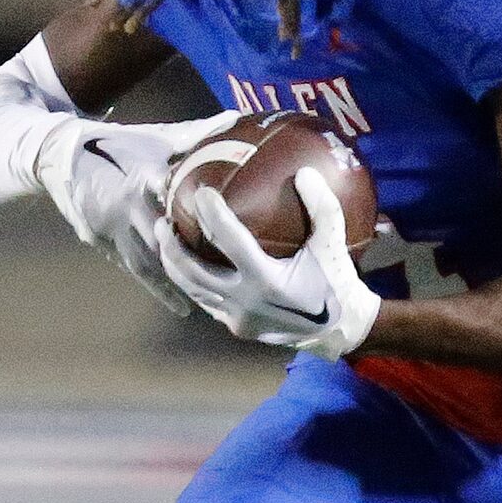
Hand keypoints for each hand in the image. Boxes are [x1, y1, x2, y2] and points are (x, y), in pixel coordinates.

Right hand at [36, 112, 237, 314]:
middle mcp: (125, 206)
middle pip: (161, 243)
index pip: (176, 202)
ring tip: (193, 306)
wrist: (60, 153)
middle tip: (217, 287)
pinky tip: (168, 298)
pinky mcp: (96, 239)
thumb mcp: (154, 136)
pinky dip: (148, 282)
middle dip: (186, 265)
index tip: (226, 240)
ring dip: (167, 284)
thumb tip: (235, 118)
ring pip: (142, 262)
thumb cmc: (116, 142)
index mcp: (143, 178)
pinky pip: (125, 263)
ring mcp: (108, 226)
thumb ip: (195, 133)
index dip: (199, 220)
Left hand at [155, 167, 380, 359]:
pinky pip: (208, 303)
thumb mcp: (333, 243)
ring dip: (175, 267)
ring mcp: (238, 318)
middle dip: (172, 247)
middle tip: (162, 221)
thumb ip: (322, 208)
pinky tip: (188, 265)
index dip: (212, 215)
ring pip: (194, 291)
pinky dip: (194, 284)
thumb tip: (304, 172)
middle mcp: (246, 302)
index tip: (200, 192)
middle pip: (194, 273)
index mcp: (267, 280)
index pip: (229, 241)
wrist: (339, 330)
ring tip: (166, 242)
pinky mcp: (238, 327)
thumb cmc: (336, 282)